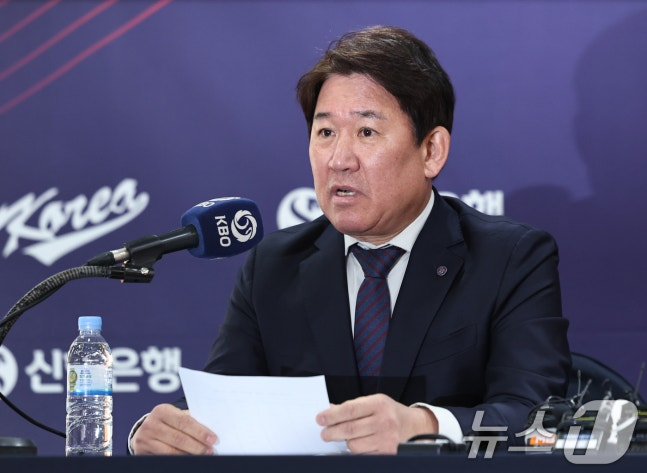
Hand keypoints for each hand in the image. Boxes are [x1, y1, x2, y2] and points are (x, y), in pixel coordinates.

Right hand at [131, 403, 217, 454]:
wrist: (144, 432)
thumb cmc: (167, 422)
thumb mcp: (175, 416)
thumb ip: (189, 420)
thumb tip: (210, 430)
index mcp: (162, 411)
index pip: (184, 422)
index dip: (200, 431)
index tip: (213, 439)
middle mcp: (151, 424)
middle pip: (179, 438)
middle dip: (197, 446)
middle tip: (210, 450)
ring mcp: (145, 439)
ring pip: (172, 451)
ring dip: (190, 455)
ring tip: (203, 455)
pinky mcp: (142, 452)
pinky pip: (165, 458)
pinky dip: (180, 458)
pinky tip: (190, 459)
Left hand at [316, 394, 437, 453]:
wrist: (415, 426)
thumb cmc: (390, 413)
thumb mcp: (374, 402)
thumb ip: (353, 406)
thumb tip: (330, 411)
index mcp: (379, 404)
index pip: (349, 410)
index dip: (332, 415)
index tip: (320, 419)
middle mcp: (383, 421)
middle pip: (350, 429)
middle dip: (332, 432)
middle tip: (324, 433)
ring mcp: (386, 438)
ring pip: (354, 445)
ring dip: (345, 442)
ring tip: (345, 438)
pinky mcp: (387, 453)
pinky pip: (363, 455)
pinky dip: (356, 451)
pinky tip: (355, 445)